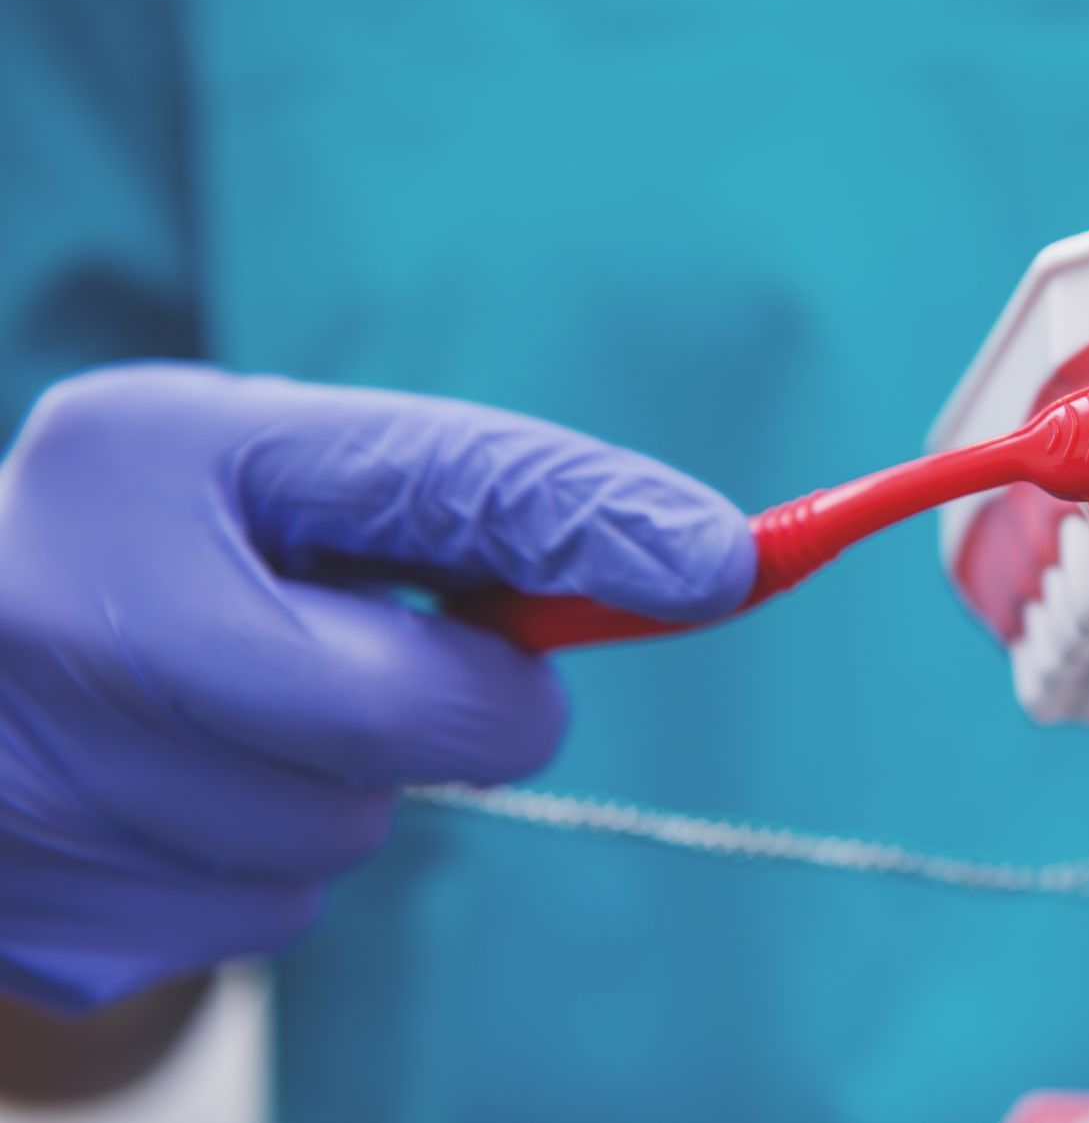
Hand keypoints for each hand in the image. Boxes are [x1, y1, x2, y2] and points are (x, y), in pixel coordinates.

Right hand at [0, 363, 751, 1011]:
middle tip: (394, 655)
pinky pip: (273, 916)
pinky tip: (172, 792)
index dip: (588, 524)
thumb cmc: (143, 544)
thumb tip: (692, 570)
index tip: (726, 564)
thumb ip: (465, 502)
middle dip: (463, 700)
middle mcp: (87, 622)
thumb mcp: (273, 467)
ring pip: (348, 837)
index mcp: (156, 457)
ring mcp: (58, 793)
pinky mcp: (68, 926)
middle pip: (415, 719)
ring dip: (340, 783)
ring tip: (222, 713)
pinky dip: (261, 858)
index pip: (425, 481)